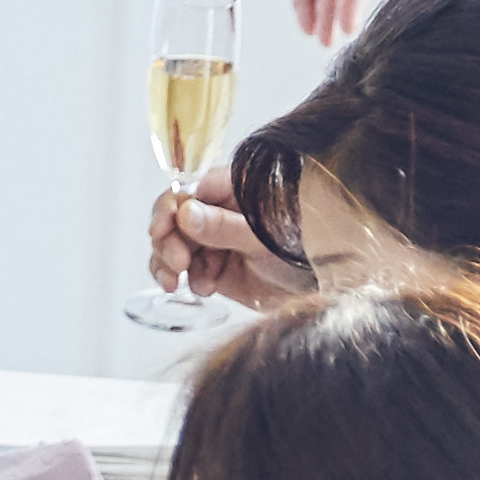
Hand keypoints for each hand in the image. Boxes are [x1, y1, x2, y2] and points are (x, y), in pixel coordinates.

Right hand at [144, 169, 309, 310]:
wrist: (317, 289)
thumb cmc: (304, 252)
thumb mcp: (263, 238)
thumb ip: (224, 226)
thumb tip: (186, 214)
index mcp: (234, 190)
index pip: (190, 190)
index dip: (170, 208)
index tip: (161, 229)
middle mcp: (219, 210)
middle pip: (174, 218)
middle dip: (169, 241)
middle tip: (178, 264)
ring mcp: (213, 238)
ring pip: (172, 243)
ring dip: (169, 263)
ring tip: (178, 282)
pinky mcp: (211, 265)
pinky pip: (182, 268)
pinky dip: (183, 279)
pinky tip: (202, 288)